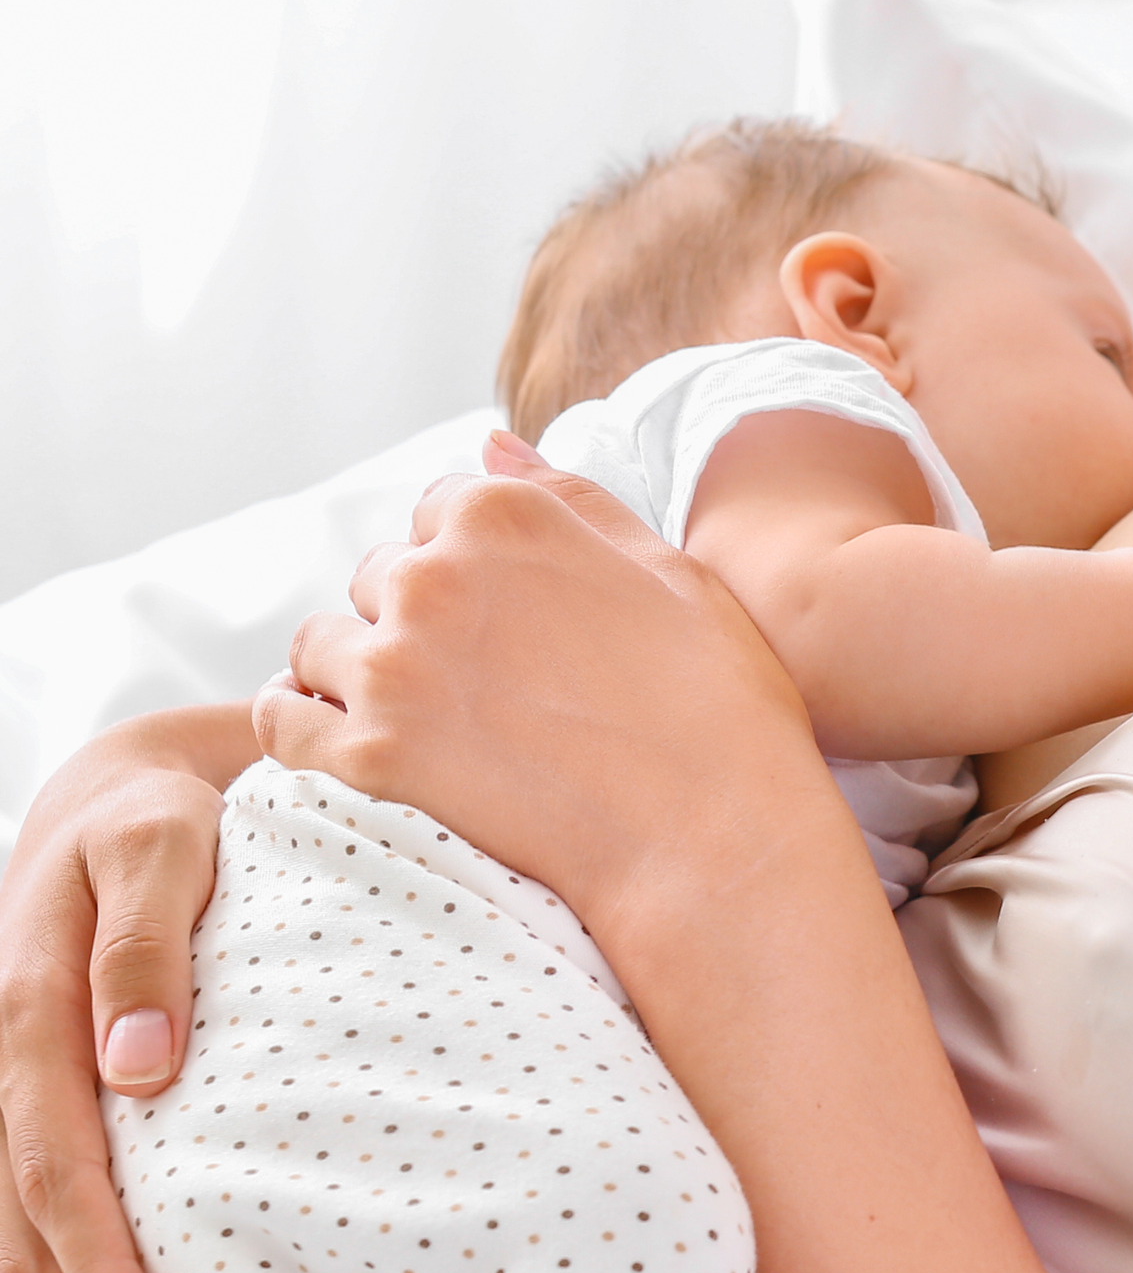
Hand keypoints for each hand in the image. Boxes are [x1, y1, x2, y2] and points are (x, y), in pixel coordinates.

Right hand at [0, 724, 228, 1272]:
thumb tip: (139, 1069)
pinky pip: (15, 1236)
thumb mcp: (164, 840)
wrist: (118, 801)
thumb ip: (150, 936)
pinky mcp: (19, 1119)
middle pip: (20, 1249)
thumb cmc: (164, 819)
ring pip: (6, 1263)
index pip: (56, 1171)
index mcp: (27, 1011)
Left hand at [257, 434, 836, 951]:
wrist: (708, 826)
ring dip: (355, 669)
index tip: (506, 611)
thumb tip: (488, 445)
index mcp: (505, 514)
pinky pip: (281, 722)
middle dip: (413, 613)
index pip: (435, 507)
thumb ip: (567, 495)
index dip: (469, 558)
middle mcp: (434, 574)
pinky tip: (345, 742)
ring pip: (321, 644)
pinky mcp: (369, 754)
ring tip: (424, 714)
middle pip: (378, 573)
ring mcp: (394, 665)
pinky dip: (299, 726)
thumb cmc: (710, 694)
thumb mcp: (664, 564)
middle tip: (480, 675)